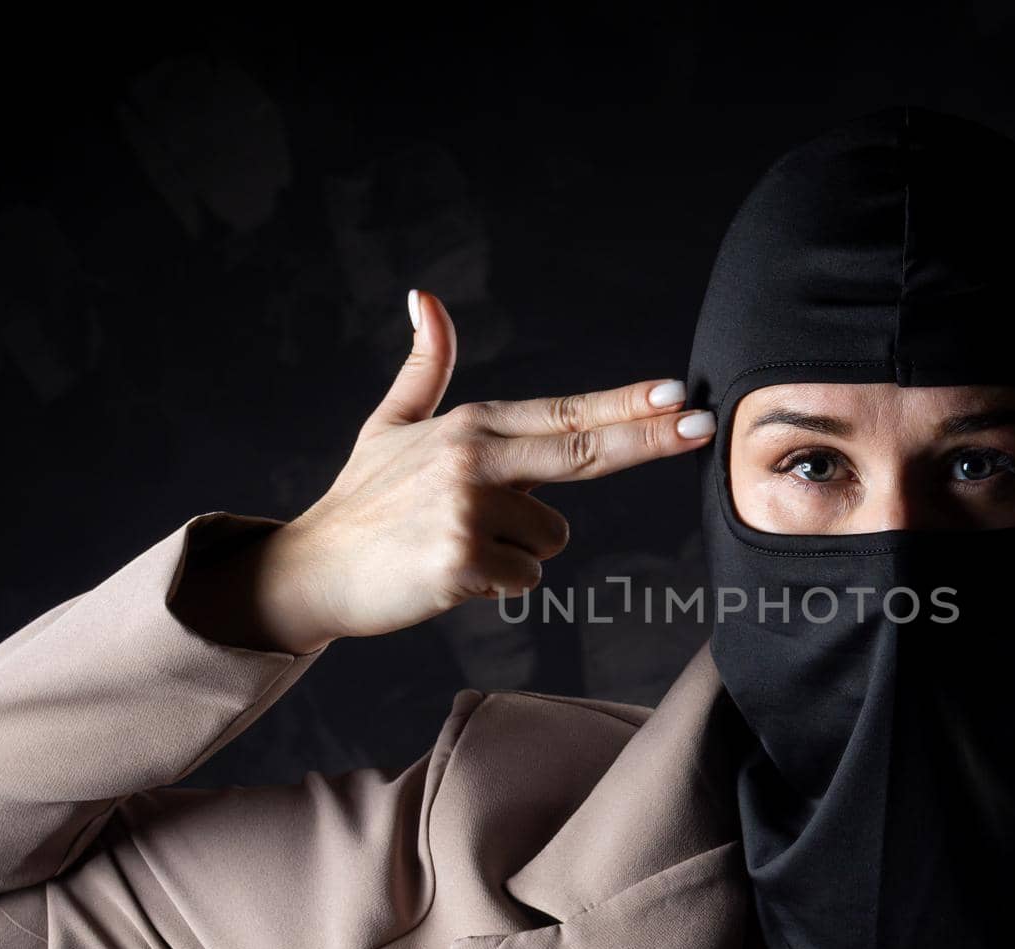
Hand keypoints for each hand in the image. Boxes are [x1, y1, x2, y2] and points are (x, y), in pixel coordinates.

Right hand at [253, 290, 714, 650]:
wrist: (310, 571)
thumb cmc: (363, 501)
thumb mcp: (390, 424)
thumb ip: (426, 367)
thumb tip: (426, 297)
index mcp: (469, 426)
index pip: (565, 413)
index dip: (625, 404)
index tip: (677, 394)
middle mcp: (473, 459)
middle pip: (583, 450)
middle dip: (649, 437)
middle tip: (703, 425)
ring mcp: (467, 510)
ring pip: (551, 539)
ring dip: (517, 552)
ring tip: (459, 544)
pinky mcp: (461, 563)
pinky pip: (524, 579)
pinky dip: (495, 585)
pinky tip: (449, 573)